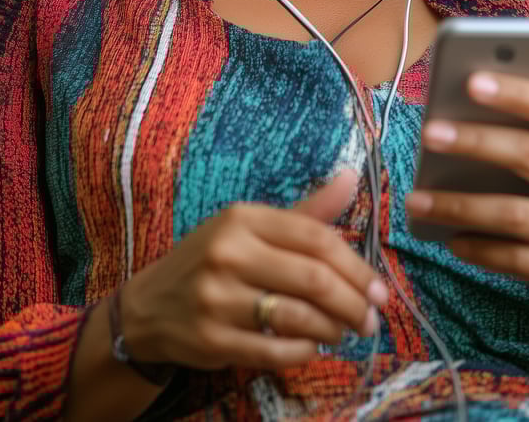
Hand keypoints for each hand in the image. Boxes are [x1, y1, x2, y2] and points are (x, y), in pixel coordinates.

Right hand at [120, 169, 388, 370]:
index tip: (380, 289)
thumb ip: (306, 211)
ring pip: (297, 317)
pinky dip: (304, 351)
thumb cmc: (213, 260)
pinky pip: (275, 350)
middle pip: (312, 278)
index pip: (315, 238)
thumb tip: (352, 177)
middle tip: (372, 318)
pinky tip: (314, 346)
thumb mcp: (252, 226)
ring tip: (345, 331)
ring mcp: (217, 298)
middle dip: (352, 302)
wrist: (149, 307)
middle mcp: (229, 253)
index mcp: (243, 218)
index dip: (355, 265)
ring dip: (332, 329)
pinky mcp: (212, 340)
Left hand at [405, 72, 528, 326]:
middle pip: (527, 155)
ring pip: (513, 214)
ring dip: (459, 206)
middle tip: (429, 132)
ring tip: (416, 198)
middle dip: (475, 142)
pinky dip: (478, 249)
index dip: (517, 92)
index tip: (473, 81)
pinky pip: (516, 260)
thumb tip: (466, 110)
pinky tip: (450, 238)